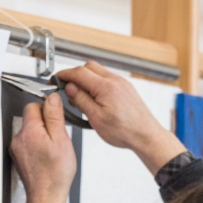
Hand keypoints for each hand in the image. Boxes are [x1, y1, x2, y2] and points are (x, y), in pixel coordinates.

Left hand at [9, 93, 74, 202]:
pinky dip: (38, 146)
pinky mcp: (18, 158)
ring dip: (42, 135)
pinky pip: (29, 143)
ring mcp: (16, 149)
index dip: (47, 109)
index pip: (33, 105)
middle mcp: (18, 138)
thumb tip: (51, 98)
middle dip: (46, 123)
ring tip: (53, 150)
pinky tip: (47, 157)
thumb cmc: (55, 173)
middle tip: (58, 138)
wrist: (46, 197)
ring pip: (31, 131)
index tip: (57, 118)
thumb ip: (54, 116)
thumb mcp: (61, 139)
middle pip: (31, 118)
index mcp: (29, 131)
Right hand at [58, 62, 187, 173]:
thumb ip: (81, 100)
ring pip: (98, 72)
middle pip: (89, 67)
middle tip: (67, 88)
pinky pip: (106, 79)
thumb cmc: (125, 131)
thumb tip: (70, 88)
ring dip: (86, 80)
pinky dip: (96, 84)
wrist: (145, 135)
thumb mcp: (96, 118)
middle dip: (75, 75)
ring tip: (80, 98)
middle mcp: (115, 81)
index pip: (80, 72)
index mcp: (106, 87)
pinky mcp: (125, 88)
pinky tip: (93, 99)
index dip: (65, 74)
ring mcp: (122, 83)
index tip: (56, 79)